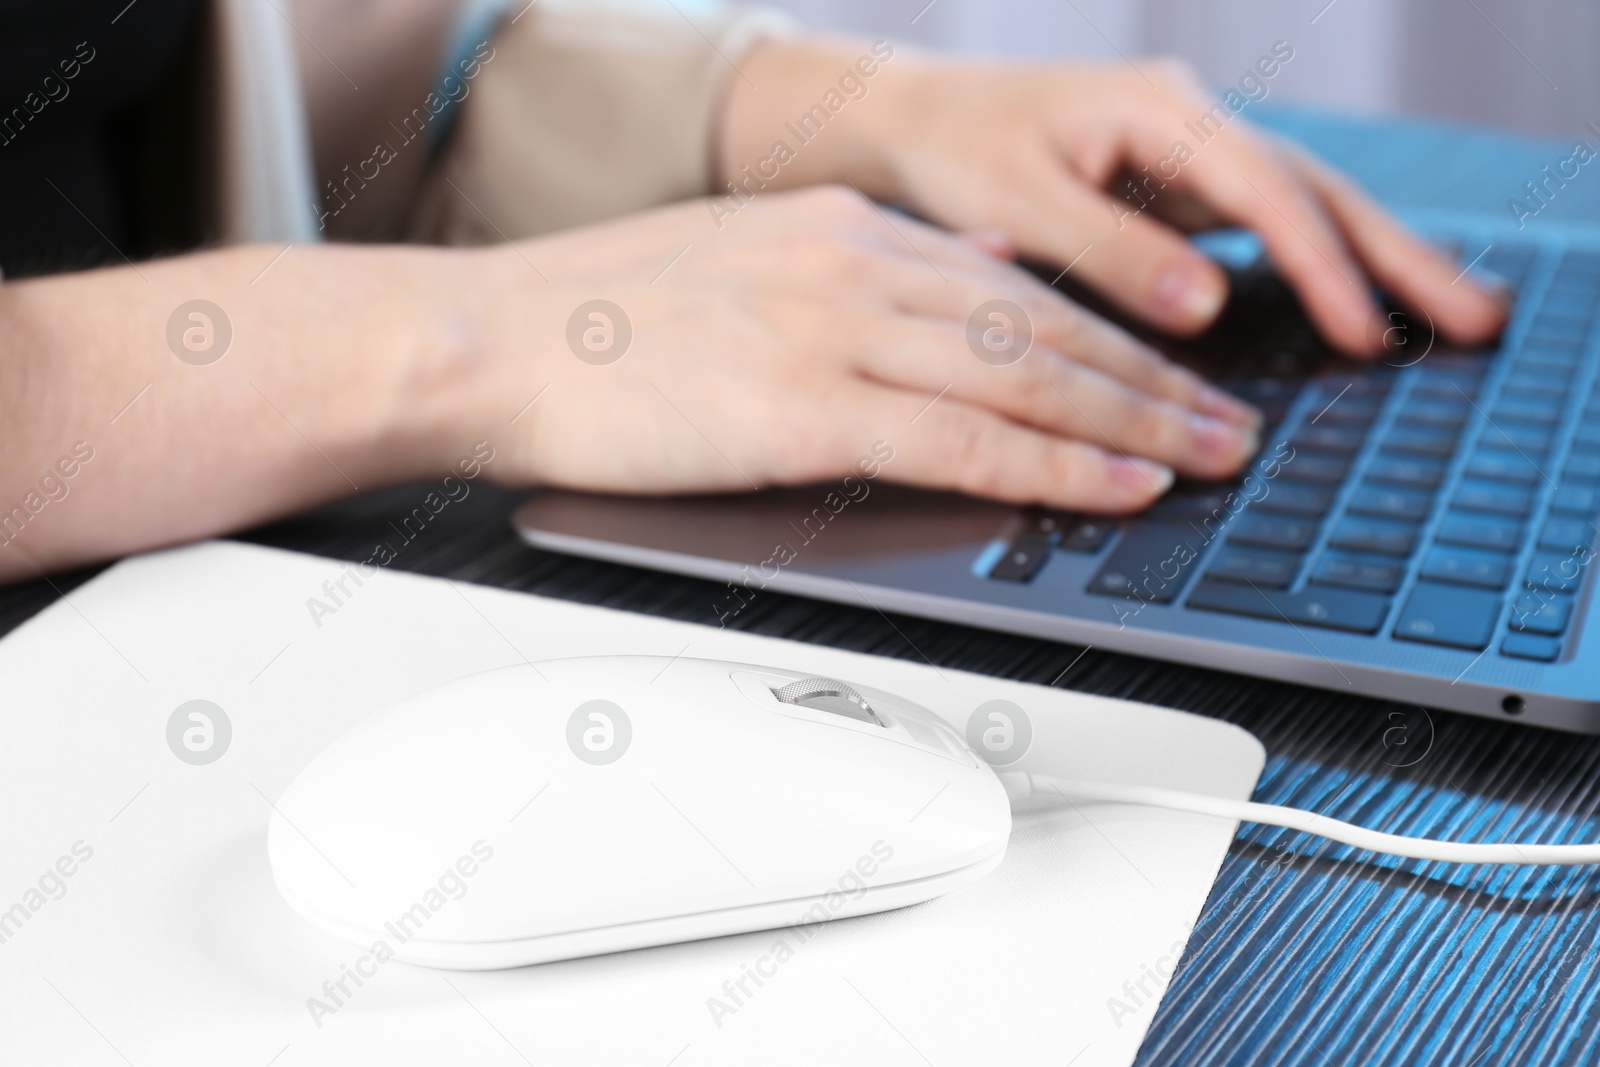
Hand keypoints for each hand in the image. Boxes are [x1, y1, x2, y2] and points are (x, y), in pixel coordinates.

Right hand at [460, 188, 1261, 511]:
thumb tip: (942, 274)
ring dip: (1132, 423)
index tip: (1167, 371)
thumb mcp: (737, 262)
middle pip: (1042, 325)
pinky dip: (1052, 465)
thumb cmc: (591, 319)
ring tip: (1210, 460)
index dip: (1106, 334)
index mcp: (839, 231)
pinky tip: (1116, 487)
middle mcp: (854, 265)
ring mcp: (832, 332)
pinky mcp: (801, 407)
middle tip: (1231, 420)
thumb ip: (846, 273)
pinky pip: (959, 441)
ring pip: (1022, 378)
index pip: (1009, 284)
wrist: (487, 339)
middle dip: (1151, 379)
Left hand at [719, 43, 1507, 354]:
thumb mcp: (1020, 204)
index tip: (1363, 330)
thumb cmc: (955, 152)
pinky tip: (1359, 304)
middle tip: (1477, 317)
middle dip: (1397, 254)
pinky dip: (1318, 266)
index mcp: (1160, 113)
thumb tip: (1203, 309)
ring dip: (1376, 261)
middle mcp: (1191, 126)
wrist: (915, 122)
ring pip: (1304, 208)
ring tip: (1453, 315)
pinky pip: (1267, 229)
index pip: (1267, 190)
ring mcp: (1191, 157)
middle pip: (1317, 189)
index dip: (1321, 264)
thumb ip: (1110, 252)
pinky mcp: (1178, 191)